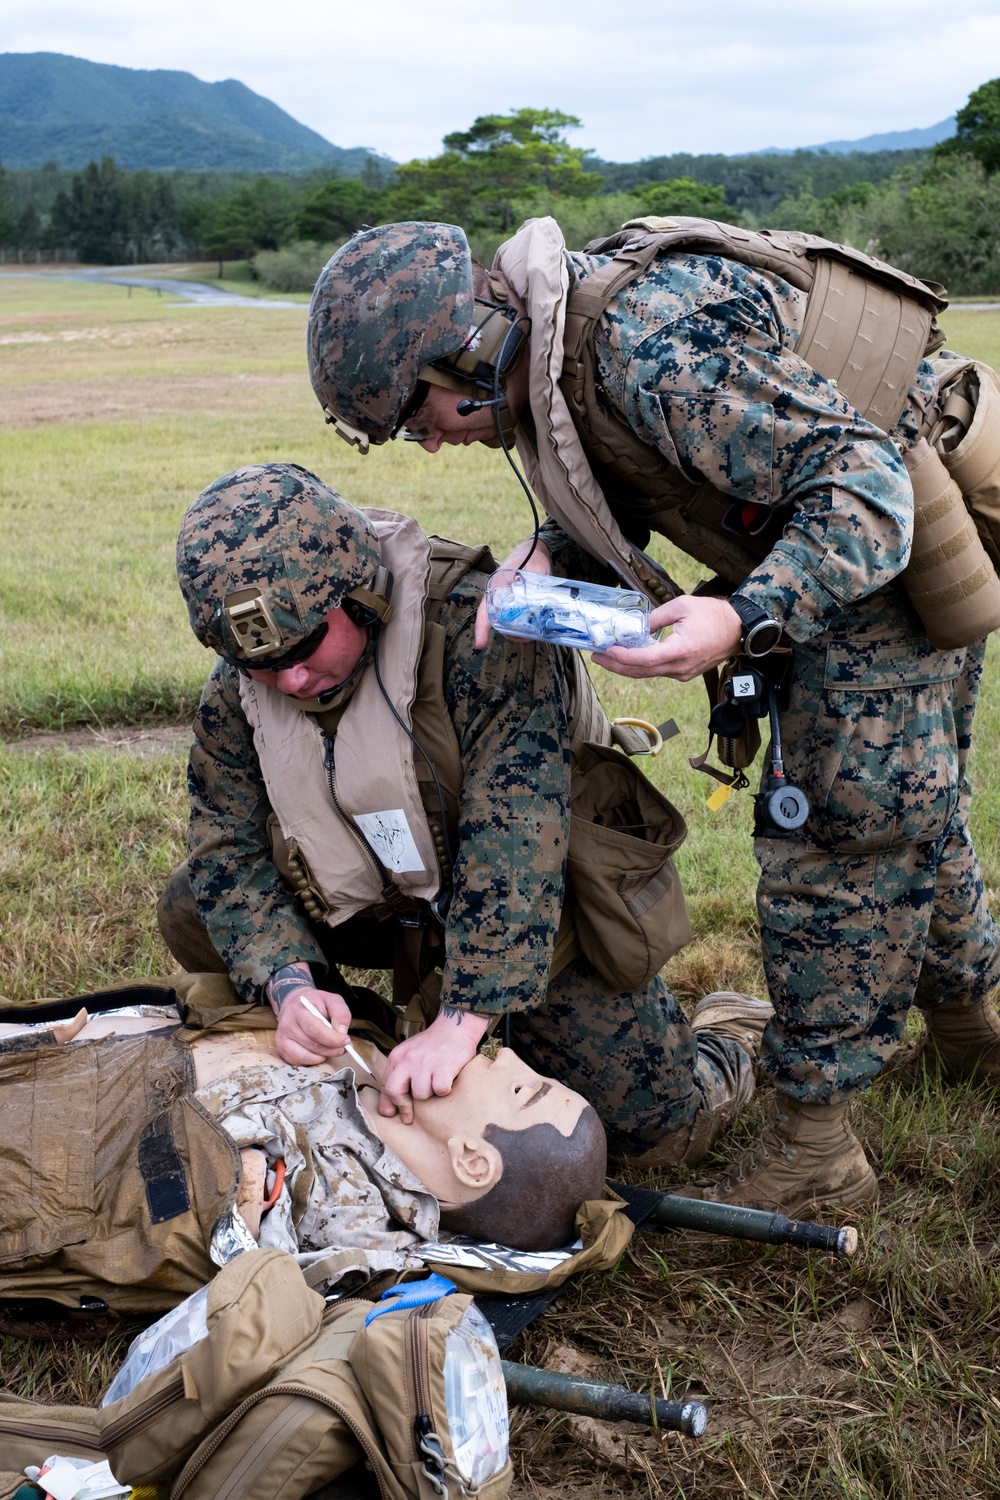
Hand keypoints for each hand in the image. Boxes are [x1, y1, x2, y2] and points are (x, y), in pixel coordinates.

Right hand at [268, 963, 352, 1066]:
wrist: (295, 1004)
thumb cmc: (316, 1004)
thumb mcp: (332, 1001)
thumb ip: (340, 1013)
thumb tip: (342, 1032)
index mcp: (299, 1010)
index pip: (316, 1031)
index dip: (333, 1039)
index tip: (346, 1041)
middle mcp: (287, 1025)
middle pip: (313, 1046)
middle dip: (332, 1050)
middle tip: (343, 1047)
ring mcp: (282, 1039)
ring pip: (307, 1057)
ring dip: (324, 1055)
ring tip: (330, 1047)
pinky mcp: (282, 1050)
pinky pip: (300, 1063)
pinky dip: (313, 1060)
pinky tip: (318, 1051)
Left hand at [379, 1006, 490, 1122]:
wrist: (455, 1028)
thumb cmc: (432, 1046)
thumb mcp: (410, 1055)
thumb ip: (399, 1075)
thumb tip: (389, 1107)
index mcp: (397, 1057)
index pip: (386, 1086)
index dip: (389, 1104)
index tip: (394, 1114)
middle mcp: (408, 1059)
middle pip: (394, 1092)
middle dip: (403, 1105)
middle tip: (410, 1115)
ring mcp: (425, 1062)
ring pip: (421, 1095)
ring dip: (430, 1094)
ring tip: (436, 1081)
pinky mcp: (443, 1066)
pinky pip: (440, 1090)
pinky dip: (445, 1089)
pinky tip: (447, 1079)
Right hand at [474, 539, 551, 648]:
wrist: (535, 551)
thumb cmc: (532, 557)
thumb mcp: (535, 569)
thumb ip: (533, 585)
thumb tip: (531, 605)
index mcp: (496, 586)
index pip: (485, 610)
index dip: (482, 628)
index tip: (480, 644)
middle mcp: (497, 595)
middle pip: (496, 621)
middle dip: (509, 633)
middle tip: (526, 638)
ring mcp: (505, 601)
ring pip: (505, 623)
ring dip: (517, 632)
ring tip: (531, 635)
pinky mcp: (514, 604)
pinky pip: (514, 620)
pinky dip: (522, 627)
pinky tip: (533, 629)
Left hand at [594, 595, 742, 681]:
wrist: (738, 630)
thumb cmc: (714, 615)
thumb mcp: (682, 606)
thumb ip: (656, 617)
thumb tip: (638, 626)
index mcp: (680, 650)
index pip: (645, 659)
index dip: (623, 656)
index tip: (607, 650)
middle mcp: (680, 667)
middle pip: (641, 672)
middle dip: (616, 665)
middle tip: (597, 656)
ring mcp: (682, 673)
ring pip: (648, 674)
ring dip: (626, 667)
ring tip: (607, 657)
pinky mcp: (684, 673)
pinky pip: (658, 672)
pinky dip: (641, 666)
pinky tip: (629, 657)